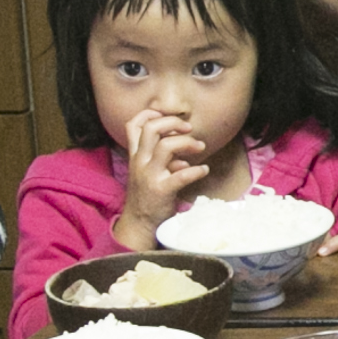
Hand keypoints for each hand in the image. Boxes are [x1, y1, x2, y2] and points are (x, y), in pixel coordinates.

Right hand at [113, 106, 210, 236]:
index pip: (133, 125)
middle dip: (173, 122)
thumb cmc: (147, 196)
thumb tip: (184, 155)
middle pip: (151, 128)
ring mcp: (149, 175)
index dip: (149, 114)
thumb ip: (162, 159)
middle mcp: (140, 161)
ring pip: (166, 146)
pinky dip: (197, 170)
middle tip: (189, 128)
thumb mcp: (148, 173)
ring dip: (188, 143)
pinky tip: (204, 170)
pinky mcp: (161, 190)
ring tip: (200, 147)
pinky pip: (181, 175)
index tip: (167, 116)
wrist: (139, 224)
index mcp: (135, 156)